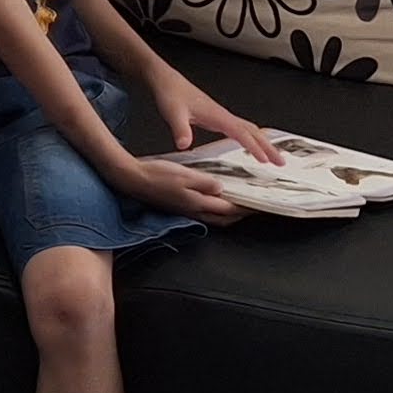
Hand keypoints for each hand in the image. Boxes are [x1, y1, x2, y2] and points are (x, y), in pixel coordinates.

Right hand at [109, 148, 245, 224]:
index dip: (246, 208)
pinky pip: (204, 212)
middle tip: (253, 207)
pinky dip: (215, 209)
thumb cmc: (156, 175)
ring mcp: (186, 210)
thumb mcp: (185, 174)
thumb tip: (221, 188)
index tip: (260, 205)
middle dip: (240, 215)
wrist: (133, 180)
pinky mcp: (179, 206)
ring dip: (229, 214)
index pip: (229, 209)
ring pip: (214, 217)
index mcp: (197, 203)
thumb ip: (205, 183)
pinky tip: (215, 200)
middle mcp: (194, 211)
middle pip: (224, 218)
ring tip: (239, 205)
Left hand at [152, 75, 281, 166]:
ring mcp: (222, 116)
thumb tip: (184, 144)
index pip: (241, 133)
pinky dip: (252, 138)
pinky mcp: (218, 118)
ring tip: (274, 156)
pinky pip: (241, 129)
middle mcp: (223, 115)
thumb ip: (180, 129)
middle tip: (281, 161)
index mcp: (217, 115)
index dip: (254, 147)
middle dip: (269, 147)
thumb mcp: (173, 113)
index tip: (265, 160)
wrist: (168, 82)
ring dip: (264, 143)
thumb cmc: (172, 95)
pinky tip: (252, 145)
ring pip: (250, 130)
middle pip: (253, 132)